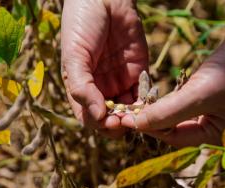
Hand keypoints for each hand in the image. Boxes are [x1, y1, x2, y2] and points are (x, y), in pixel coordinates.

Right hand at [61, 0, 147, 136]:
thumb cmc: (82, 25)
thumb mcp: (74, 56)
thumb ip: (82, 87)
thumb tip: (96, 116)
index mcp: (81, 88)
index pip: (89, 117)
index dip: (99, 124)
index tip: (110, 122)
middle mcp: (100, 89)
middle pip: (110, 119)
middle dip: (118, 124)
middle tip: (127, 121)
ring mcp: (120, 83)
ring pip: (128, 111)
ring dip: (134, 117)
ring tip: (140, 116)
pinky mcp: (138, 73)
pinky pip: (143, 95)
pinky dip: (146, 103)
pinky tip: (149, 103)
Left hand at [121, 31, 224, 146]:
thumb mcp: (199, 95)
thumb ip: (168, 112)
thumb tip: (137, 125)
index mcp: (218, 137)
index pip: (177, 139)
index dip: (151, 130)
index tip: (128, 120)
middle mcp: (216, 130)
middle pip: (177, 129)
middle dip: (155, 120)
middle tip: (131, 112)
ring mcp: (214, 113)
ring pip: (179, 116)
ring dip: (161, 109)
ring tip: (141, 102)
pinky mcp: (211, 97)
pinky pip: (185, 104)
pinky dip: (171, 100)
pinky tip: (157, 95)